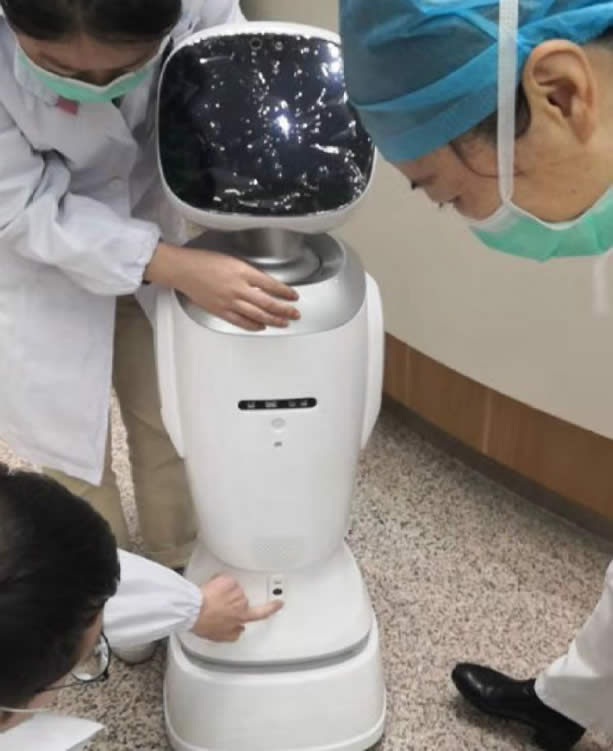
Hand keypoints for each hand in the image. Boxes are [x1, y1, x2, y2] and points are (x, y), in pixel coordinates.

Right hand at [146, 244, 299, 330]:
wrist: (184, 270)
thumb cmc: (204, 261)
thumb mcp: (232, 260)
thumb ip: (249, 273)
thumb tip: (265, 284)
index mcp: (242, 272)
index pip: (271, 284)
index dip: (285, 292)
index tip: (294, 295)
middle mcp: (238, 288)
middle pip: (267, 303)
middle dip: (284, 309)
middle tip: (295, 313)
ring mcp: (229, 302)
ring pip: (257, 314)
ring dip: (273, 320)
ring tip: (284, 322)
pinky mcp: (220, 311)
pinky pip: (241, 321)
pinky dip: (253, 325)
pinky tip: (262, 327)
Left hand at [191, 574, 283, 641]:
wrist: (194, 610)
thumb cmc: (204, 623)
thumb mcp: (220, 636)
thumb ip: (233, 634)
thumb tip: (240, 630)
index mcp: (242, 617)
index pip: (261, 613)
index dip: (272, 608)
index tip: (279, 603)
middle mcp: (242, 603)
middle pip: (241, 600)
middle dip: (232, 601)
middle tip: (218, 605)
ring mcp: (236, 591)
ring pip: (233, 589)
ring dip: (225, 592)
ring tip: (212, 598)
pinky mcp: (229, 580)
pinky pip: (226, 580)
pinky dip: (220, 583)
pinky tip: (211, 589)